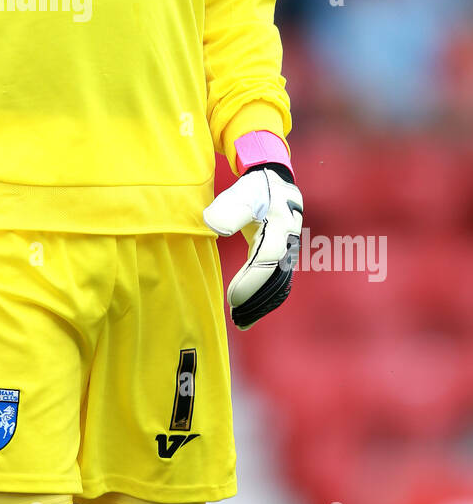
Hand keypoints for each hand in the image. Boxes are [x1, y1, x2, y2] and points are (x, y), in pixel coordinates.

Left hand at [202, 164, 302, 328]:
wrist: (276, 181)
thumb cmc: (256, 188)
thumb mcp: (243, 193)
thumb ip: (230, 209)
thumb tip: (214, 226)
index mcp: (278, 227)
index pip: (265, 261)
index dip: (251, 283)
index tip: (233, 299)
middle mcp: (288, 243)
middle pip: (275, 279)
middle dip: (256, 302)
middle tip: (236, 320)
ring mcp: (289, 252)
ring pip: (279, 285)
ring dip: (262, 305)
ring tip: (242, 322)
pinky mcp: (285, 257)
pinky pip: (279, 283)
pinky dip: (267, 299)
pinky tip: (252, 313)